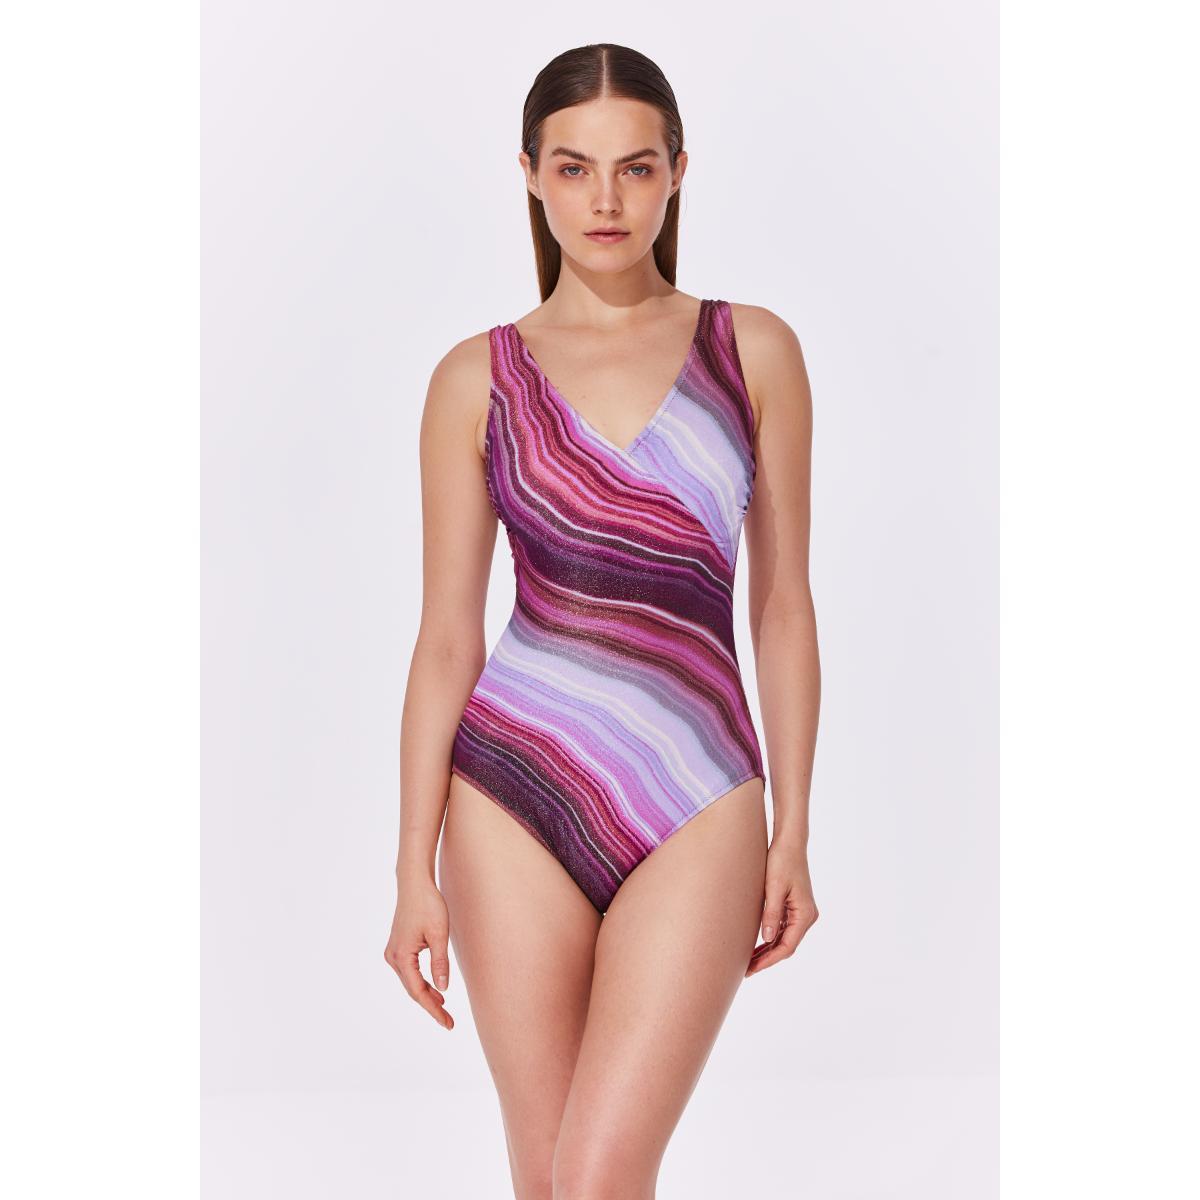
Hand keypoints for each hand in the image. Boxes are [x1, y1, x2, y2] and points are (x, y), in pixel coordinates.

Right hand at [383, 876, 454, 1029]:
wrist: (414, 883)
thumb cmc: (428, 905)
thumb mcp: (440, 934)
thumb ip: (440, 962)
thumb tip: (443, 989)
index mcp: (402, 957)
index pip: (418, 992)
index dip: (433, 1009)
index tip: (448, 1023)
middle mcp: (393, 957)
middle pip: (413, 990)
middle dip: (430, 1006)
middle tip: (449, 1022)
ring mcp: (393, 952)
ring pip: (410, 981)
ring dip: (426, 994)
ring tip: (444, 1007)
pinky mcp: (398, 946)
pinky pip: (409, 971)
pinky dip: (422, 981)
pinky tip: (435, 987)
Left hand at [745, 836, 817, 976]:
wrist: (789, 843)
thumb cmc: (781, 861)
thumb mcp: (773, 888)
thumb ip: (771, 914)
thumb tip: (767, 939)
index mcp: (805, 914)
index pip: (787, 946)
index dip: (769, 960)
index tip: (752, 968)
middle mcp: (807, 916)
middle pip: (786, 946)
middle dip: (767, 959)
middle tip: (746, 970)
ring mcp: (802, 912)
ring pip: (784, 939)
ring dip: (768, 950)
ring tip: (748, 961)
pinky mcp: (795, 907)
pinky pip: (783, 929)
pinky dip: (771, 938)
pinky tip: (757, 944)